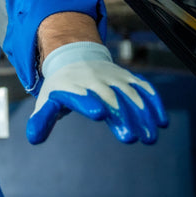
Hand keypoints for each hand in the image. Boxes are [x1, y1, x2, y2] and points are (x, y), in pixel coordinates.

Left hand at [27, 42, 168, 144]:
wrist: (74, 58)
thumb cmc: (61, 87)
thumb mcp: (47, 101)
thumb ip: (41, 119)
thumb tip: (33, 138)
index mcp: (71, 86)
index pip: (80, 94)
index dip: (89, 102)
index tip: (100, 114)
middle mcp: (93, 79)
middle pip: (110, 97)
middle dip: (122, 116)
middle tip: (131, 138)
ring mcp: (112, 77)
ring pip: (130, 94)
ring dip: (142, 115)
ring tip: (150, 137)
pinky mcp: (127, 77)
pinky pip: (143, 88)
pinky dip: (154, 102)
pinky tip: (162, 122)